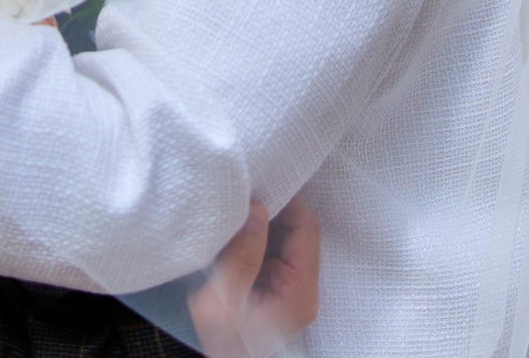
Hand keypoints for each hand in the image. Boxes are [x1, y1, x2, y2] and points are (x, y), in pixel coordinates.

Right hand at [187, 198, 320, 357]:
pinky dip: (255, 237)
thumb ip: (241, 256)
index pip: (307, 229)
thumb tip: (257, 211)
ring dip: (262, 222)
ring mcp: (291, 289)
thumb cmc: (222, 344)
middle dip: (273, 210)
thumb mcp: (222, 303)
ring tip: (237, 211)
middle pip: (298, 231)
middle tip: (244, 194)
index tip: (259, 185)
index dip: (287, 202)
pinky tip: (236, 233)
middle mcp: (303, 289)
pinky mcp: (276, 289)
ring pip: (285, 238)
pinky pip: (272, 251)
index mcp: (300, 292)